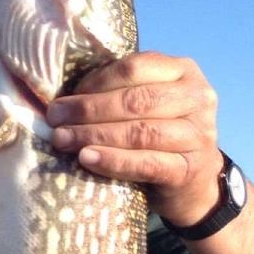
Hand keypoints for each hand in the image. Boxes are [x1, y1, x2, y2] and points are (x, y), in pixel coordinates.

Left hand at [47, 51, 222, 224]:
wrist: (192, 185)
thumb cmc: (158, 138)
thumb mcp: (148, 106)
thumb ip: (120, 93)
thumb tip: (65, 97)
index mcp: (183, 71)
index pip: (135, 68)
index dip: (96, 82)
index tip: (65, 98)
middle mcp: (197, 98)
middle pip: (135, 100)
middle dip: (88, 109)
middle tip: (54, 119)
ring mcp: (198, 134)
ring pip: (140, 132)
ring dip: (94, 135)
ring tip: (62, 139)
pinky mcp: (189, 169)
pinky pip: (146, 163)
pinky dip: (113, 160)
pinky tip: (86, 158)